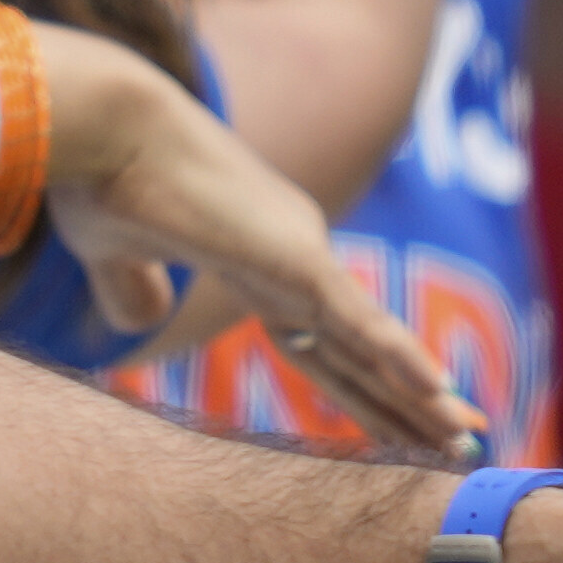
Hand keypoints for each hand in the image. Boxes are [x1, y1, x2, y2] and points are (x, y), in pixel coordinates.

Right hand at [15, 22, 477, 467]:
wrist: (100, 125)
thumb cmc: (95, 175)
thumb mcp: (111, 251)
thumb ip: (132, 286)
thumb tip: (142, 320)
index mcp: (253, 257)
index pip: (319, 338)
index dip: (355, 382)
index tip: (392, 420)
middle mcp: (292, 252)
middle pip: (360, 347)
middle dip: (407, 399)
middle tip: (461, 437)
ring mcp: (300, 253)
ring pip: (373, 342)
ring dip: (420, 395)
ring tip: (466, 436)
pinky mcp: (296, 258)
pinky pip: (359, 322)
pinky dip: (400, 359)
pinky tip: (438, 394)